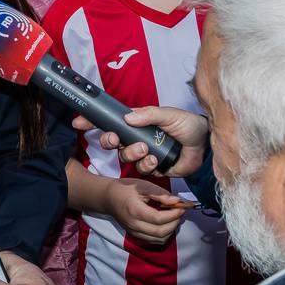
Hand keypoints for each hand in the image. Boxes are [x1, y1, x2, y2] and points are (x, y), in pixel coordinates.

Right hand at [75, 104, 208, 178]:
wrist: (205, 145)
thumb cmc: (188, 125)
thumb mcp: (168, 115)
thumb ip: (149, 114)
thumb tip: (128, 117)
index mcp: (138, 122)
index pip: (111, 121)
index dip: (93, 122)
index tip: (79, 122)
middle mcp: (137, 138)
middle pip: (113, 142)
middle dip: (109, 141)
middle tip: (115, 139)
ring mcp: (144, 154)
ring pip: (125, 157)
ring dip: (132, 153)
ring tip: (146, 149)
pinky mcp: (154, 168)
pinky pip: (141, 169)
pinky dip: (146, 164)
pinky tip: (156, 160)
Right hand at [105, 177, 188, 245]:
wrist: (108, 198)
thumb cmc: (125, 189)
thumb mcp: (142, 185)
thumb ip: (160, 193)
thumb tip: (176, 201)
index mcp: (135, 210)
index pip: (159, 219)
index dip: (173, 214)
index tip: (181, 207)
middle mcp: (134, 225)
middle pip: (160, 232)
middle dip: (174, 223)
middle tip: (179, 212)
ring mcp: (134, 232)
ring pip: (159, 239)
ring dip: (171, 230)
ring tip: (173, 217)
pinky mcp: (135, 235)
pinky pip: (154, 241)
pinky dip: (164, 234)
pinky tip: (166, 223)